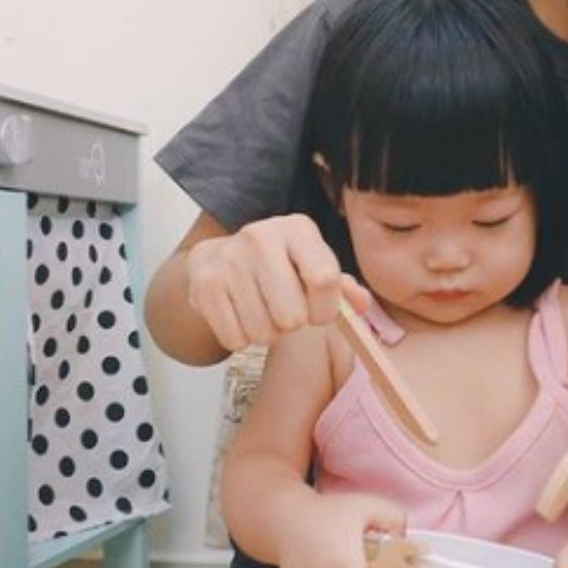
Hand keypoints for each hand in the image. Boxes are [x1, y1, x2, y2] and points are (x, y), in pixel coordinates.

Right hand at [186, 213, 371, 351]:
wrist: (217, 257)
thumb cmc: (277, 265)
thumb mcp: (311, 264)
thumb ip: (342, 286)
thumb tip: (362, 304)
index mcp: (297, 228)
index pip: (324, 280)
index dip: (326, 310)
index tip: (319, 312)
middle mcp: (260, 236)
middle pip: (292, 315)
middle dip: (294, 324)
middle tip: (286, 312)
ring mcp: (229, 259)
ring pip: (263, 332)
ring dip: (267, 333)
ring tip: (262, 312)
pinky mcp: (204, 284)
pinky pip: (235, 338)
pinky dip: (241, 337)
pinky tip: (240, 315)